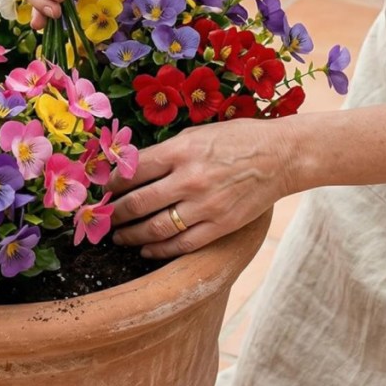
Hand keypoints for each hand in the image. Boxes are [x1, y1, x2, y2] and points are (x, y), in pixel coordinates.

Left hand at [107, 118, 295, 257]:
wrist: (282, 156)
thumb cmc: (237, 139)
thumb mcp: (197, 134)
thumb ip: (165, 151)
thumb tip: (130, 167)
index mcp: (181, 151)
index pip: (132, 172)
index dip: (112, 185)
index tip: (104, 191)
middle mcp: (189, 179)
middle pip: (138, 203)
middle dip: (115, 214)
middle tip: (104, 218)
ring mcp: (205, 206)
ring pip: (155, 229)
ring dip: (131, 235)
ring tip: (120, 237)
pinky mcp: (221, 226)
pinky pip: (182, 245)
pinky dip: (159, 250)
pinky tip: (147, 249)